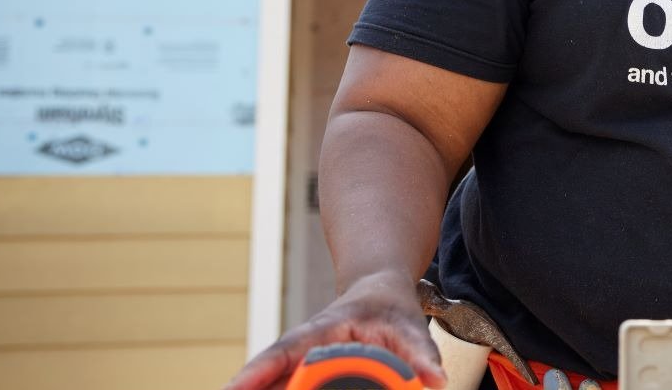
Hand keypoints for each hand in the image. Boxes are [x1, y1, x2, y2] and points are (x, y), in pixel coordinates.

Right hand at [222, 271, 445, 389]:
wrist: (379, 291)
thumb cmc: (390, 307)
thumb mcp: (408, 325)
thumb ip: (420, 353)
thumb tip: (436, 381)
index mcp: (323, 328)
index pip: (287, 349)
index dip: (262, 370)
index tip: (234, 388)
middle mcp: (304, 345)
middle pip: (271, 373)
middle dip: (250, 386)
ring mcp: (301, 360)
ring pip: (275, 382)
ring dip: (260, 388)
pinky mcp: (305, 373)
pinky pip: (288, 386)